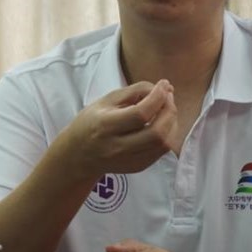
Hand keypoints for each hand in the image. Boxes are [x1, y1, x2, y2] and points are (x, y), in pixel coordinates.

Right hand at [53, 80, 177, 176]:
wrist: (78, 155)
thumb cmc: (92, 122)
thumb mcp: (106, 100)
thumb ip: (135, 91)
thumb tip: (165, 88)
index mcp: (106, 126)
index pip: (140, 114)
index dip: (158, 97)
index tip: (164, 84)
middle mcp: (118, 147)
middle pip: (156, 133)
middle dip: (169, 111)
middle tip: (168, 97)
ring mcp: (129, 160)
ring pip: (163, 144)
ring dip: (172, 123)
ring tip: (167, 109)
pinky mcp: (138, 167)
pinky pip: (162, 152)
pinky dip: (168, 134)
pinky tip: (163, 124)